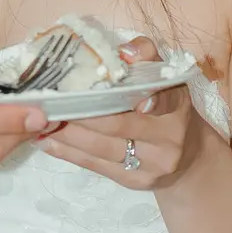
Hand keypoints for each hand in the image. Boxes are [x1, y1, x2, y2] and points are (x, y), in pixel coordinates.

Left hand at [39, 38, 201, 190]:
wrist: (190, 161)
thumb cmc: (169, 112)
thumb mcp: (167, 82)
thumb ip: (146, 59)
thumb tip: (123, 51)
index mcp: (177, 105)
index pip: (165, 99)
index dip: (148, 99)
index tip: (125, 96)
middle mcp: (169, 137)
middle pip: (119, 125)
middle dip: (81, 112)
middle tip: (51, 101)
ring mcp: (152, 164)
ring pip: (101, 147)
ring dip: (67, 133)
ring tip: (42, 120)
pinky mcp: (134, 181)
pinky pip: (95, 165)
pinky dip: (67, 152)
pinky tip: (46, 141)